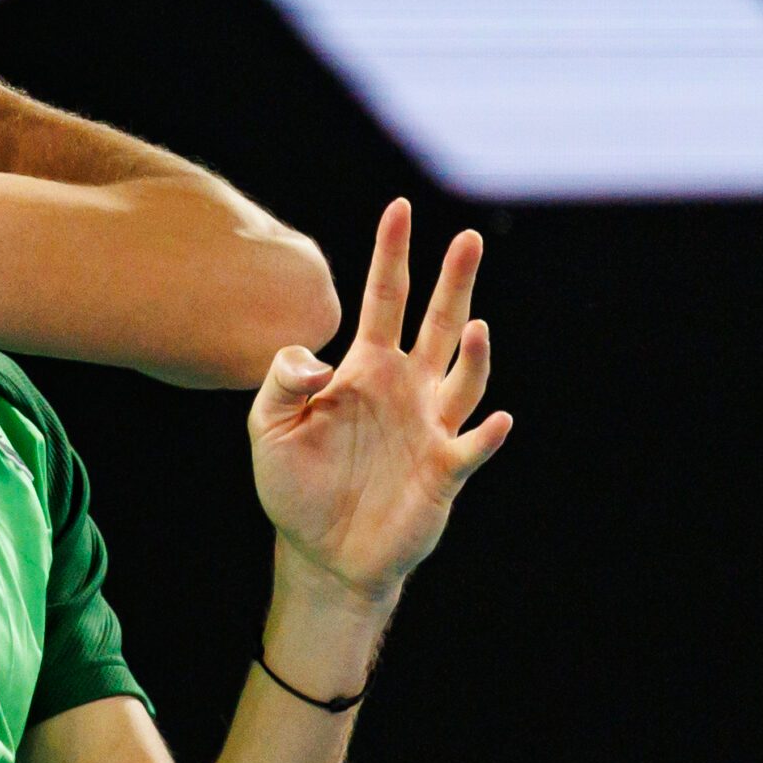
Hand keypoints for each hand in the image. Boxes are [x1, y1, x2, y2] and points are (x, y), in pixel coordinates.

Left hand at [248, 199, 512, 599]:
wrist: (321, 554)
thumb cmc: (295, 485)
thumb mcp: (267, 426)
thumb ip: (280, 379)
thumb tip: (318, 357)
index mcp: (365, 369)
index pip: (382, 300)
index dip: (391, 256)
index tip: (399, 209)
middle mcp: (405, 390)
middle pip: (435, 324)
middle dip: (452, 281)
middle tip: (466, 238)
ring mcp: (429, 429)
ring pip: (462, 380)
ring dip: (472, 356)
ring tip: (471, 327)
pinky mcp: (444, 473)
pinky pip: (471, 448)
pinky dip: (486, 434)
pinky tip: (495, 420)